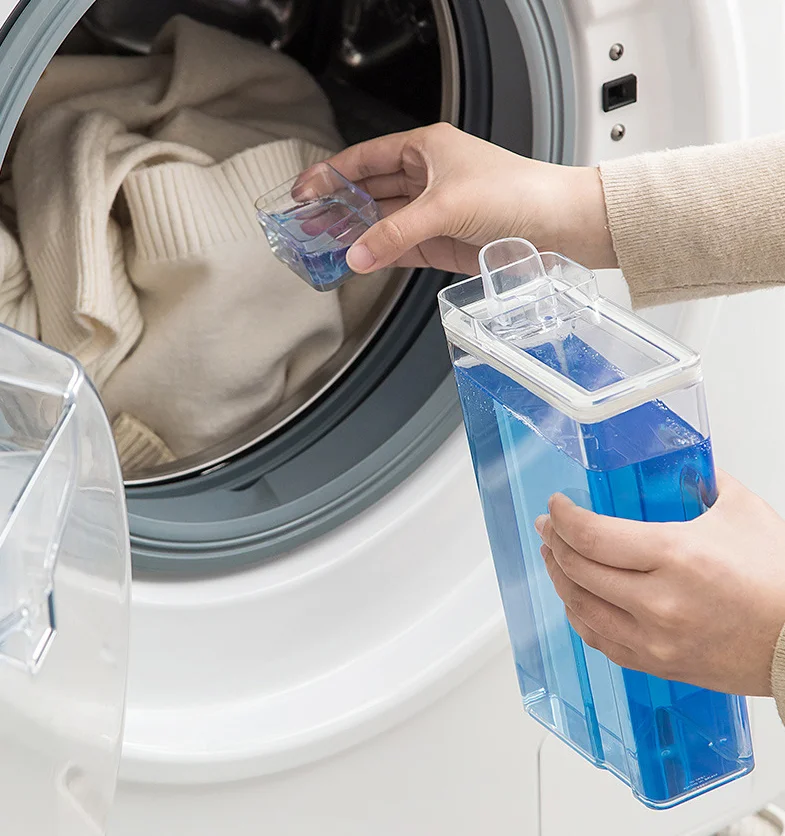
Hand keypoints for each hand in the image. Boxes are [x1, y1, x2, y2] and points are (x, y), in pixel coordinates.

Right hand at [321, 122, 615, 274]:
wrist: (557, 226)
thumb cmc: (515, 193)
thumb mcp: (445, 206)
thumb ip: (396, 233)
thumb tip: (357, 254)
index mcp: (426, 149)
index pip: (366, 158)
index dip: (332, 173)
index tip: (303, 191)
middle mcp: (427, 178)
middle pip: (369, 192)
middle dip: (338, 207)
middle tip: (306, 224)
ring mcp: (433, 213)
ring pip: (382, 222)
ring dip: (355, 234)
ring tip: (324, 245)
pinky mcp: (442, 243)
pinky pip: (400, 248)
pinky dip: (379, 254)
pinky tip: (358, 260)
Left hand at [535, 471, 784, 696]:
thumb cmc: (779, 582)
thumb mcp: (742, 513)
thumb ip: (706, 482)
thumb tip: (684, 466)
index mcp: (676, 556)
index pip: (591, 536)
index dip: (563, 517)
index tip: (557, 506)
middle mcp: (658, 602)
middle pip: (578, 569)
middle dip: (555, 542)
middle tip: (549, 527)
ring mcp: (654, 639)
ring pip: (580, 607)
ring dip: (559, 577)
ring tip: (554, 557)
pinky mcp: (657, 663)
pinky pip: (599, 640)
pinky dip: (580, 615)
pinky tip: (576, 598)